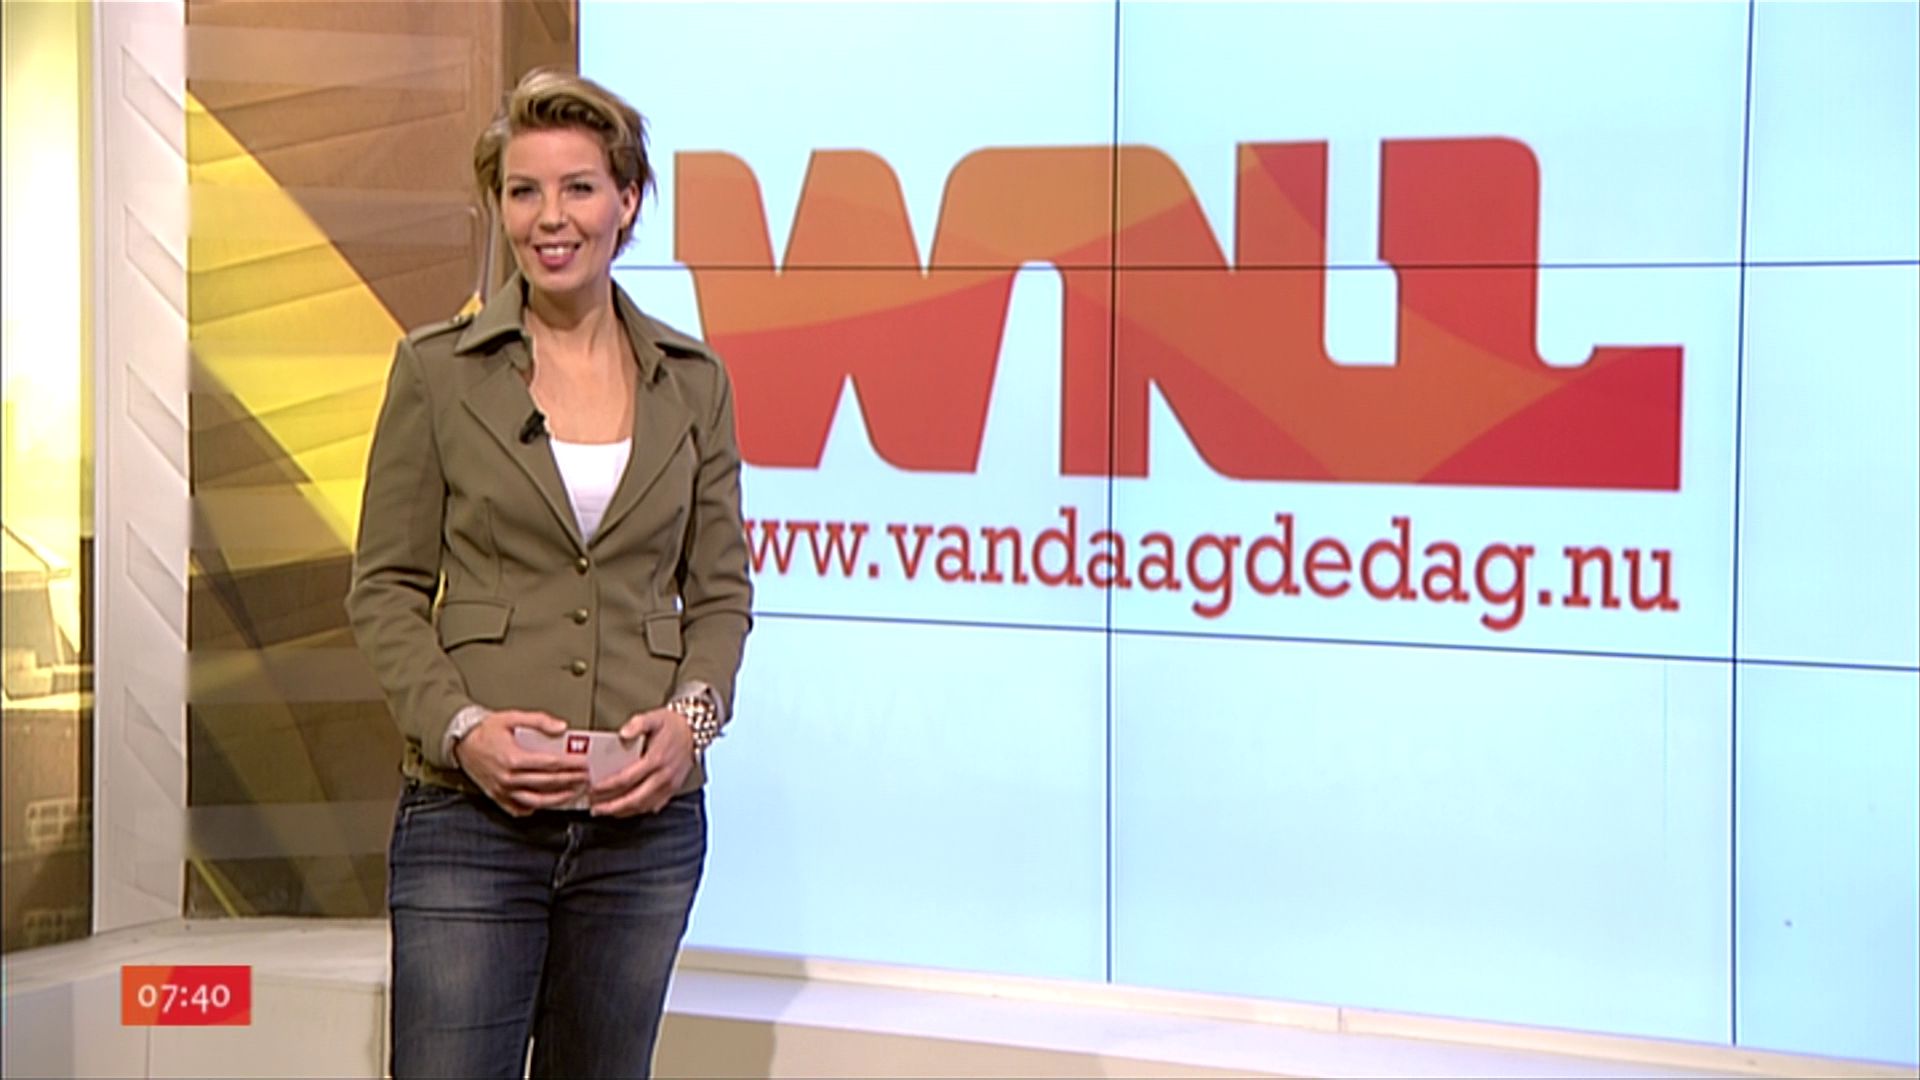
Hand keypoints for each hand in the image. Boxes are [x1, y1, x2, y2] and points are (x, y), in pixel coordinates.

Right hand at [454, 709, 589, 815]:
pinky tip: (548, 803)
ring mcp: (503, 790)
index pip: (551, 764)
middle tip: (586, 778)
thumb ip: (539, 721)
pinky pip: (520, 808)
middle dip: (571, 781)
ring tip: (574, 793)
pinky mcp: (498, 797)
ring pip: (537, 800)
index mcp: (514, 758)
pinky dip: (536, 808)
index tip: (584, 764)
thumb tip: (561, 728)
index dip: (571, 765)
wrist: (460, 742)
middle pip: (548, 783)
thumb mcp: (512, 718)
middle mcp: (508, 777)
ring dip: (559, 798)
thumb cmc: (485, 730)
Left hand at [590, 707, 695, 816]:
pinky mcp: (672, 789)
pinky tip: (624, 810)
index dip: (608, 786)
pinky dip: (637, 810)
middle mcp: (663, 776)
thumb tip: (623, 733)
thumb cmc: (672, 725)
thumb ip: (638, 724)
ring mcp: (669, 785)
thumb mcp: (654, 717)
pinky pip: (653, 806)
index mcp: (656, 759)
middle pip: (634, 798)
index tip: (593, 788)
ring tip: (605, 811)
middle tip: (595, 808)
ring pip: (643, 805)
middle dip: (612, 806)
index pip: (627, 778)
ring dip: (622, 811)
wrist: (694, 731)